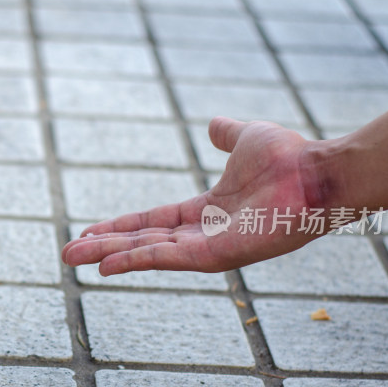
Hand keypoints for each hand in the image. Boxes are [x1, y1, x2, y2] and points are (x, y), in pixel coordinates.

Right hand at [62, 117, 323, 274]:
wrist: (319, 172)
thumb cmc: (290, 157)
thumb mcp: (246, 138)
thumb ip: (226, 135)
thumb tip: (213, 123)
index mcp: (207, 210)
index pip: (153, 221)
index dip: (121, 225)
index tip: (90, 230)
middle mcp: (203, 233)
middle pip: (142, 240)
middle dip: (105, 246)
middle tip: (68, 254)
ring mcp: (209, 247)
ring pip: (148, 252)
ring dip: (110, 255)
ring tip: (73, 259)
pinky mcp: (216, 256)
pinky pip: (168, 258)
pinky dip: (136, 260)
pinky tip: (107, 263)